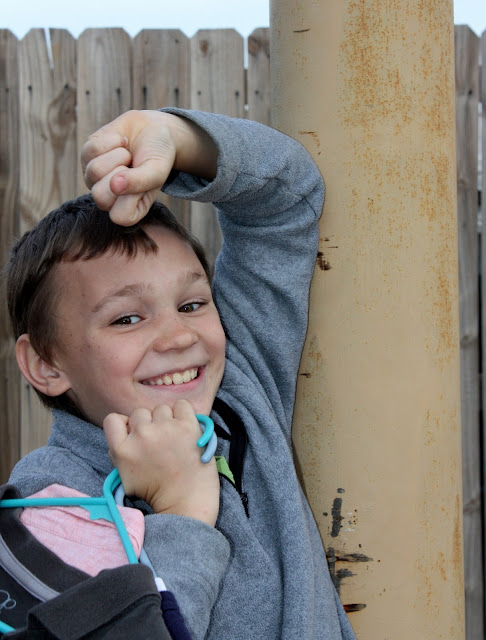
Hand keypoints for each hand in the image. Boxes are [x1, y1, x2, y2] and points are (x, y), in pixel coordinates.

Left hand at [81, 109, 217, 225]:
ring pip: (94, 170)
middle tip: (132, 165)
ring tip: (128, 153)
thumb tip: (114, 186)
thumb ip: (140, 181)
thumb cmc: (157, 155)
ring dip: (118, 154)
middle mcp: (108, 198)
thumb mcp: (157, 171)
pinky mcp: (87, 156)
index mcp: (128, 210)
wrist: (152, 130)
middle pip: (100, 196)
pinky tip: (121, 142)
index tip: (142, 178)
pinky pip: (91, 149)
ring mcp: (95, 178)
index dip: (130, 195)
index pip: (120, 216)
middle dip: (120, 172)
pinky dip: (111, 140)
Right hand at [103, 400, 219, 526]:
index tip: (135, 434)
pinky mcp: (187, 426)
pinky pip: (182, 405)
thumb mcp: (125, 476)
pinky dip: (184, 414)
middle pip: (139, 413)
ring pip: (161, 409)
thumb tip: (124, 430)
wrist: (186, 503)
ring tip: (174, 439)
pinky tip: (185, 429)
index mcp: (122, 449)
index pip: (113, 419)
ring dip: (167, 420)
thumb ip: (118, 451)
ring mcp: (165, 428)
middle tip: (160, 442)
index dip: (125, 425)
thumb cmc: (157, 492)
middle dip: (149, 425)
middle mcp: (141, 435)